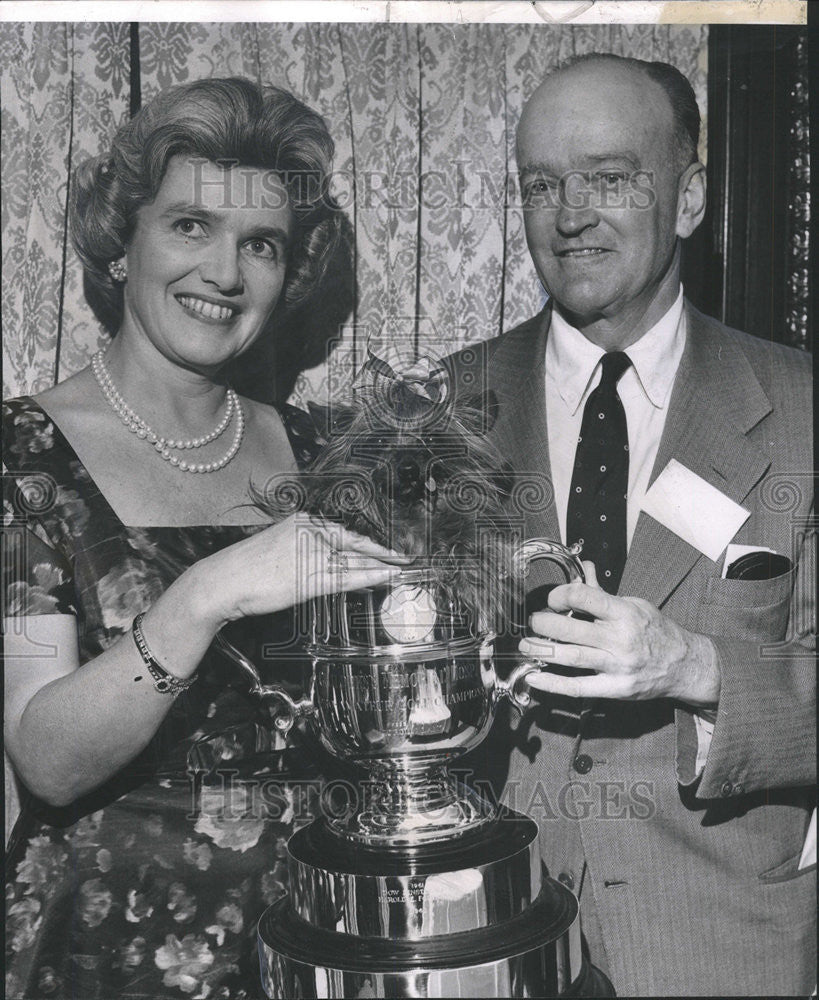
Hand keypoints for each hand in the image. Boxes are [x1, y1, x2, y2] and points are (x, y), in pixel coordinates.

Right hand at [194, 514, 412, 624]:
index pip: (345, 533)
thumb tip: (336, 563)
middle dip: (383, 553)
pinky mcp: (310, 575)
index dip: (371, 544)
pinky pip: (348, 576)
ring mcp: (312, 553)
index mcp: (303, 522)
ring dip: (382, 567)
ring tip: (401, 572)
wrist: (223, 581)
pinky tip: (385, 578)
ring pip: (355, 561)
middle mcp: (310, 532)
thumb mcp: (282, 550)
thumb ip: (309, 553)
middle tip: (407, 559)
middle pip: (356, 544)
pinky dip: (370, 576)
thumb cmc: (247, 569)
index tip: (389, 549)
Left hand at [518, 561, 719, 706]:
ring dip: (543, 651)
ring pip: (573, 658)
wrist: (685, 665)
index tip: (552, 599)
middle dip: (546, 624)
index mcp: (624, 614)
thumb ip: (603, 592)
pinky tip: (535, 677)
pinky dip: (554, 684)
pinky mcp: (615, 688)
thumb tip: (584, 568)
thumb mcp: (634, 605)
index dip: (562, 595)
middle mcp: (620, 640)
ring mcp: (617, 666)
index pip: (586, 597)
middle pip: (573, 631)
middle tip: (533, 622)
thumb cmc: (657, 631)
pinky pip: (579, 688)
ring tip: (526, 645)